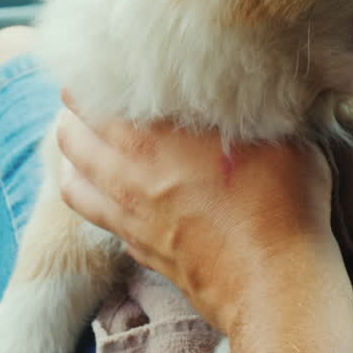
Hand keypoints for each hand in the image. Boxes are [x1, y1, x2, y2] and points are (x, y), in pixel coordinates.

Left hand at [55, 90, 341, 335]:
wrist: (274, 283)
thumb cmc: (282, 204)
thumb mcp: (278, 136)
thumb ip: (248, 108)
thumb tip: (244, 86)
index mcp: (155, 141)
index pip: (97, 100)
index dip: (92, 81)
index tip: (97, 69)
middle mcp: (130, 177)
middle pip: (73, 139)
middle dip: (72, 115)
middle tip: (82, 100)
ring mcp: (130, 218)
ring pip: (72, 183)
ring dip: (70, 158)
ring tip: (77, 142)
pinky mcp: (140, 249)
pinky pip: (98, 219)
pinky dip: (91, 198)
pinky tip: (106, 190)